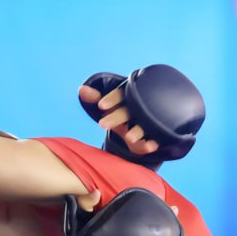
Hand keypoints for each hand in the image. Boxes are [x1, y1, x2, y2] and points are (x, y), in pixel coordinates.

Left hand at [78, 65, 205, 169]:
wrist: (150, 116)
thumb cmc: (124, 109)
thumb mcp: (111, 105)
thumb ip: (95, 97)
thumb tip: (81, 89)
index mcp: (127, 97)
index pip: (120, 94)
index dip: (111, 99)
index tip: (101, 106)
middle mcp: (138, 108)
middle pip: (127, 112)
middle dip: (116, 118)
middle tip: (102, 125)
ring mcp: (148, 121)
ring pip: (143, 125)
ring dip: (137, 131)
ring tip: (129, 138)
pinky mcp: (155, 134)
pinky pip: (155, 138)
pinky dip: (152, 143)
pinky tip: (150, 146)